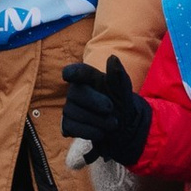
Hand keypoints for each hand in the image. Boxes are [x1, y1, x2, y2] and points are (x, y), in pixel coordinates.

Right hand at [59, 55, 152, 169]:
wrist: (123, 128)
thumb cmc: (121, 103)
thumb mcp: (123, 90)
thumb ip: (118, 75)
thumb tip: (112, 58)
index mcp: (88, 77)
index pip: (76, 72)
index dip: (71, 73)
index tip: (68, 76)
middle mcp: (75, 91)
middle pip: (77, 93)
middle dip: (96, 102)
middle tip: (111, 108)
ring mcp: (69, 108)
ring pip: (75, 113)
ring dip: (98, 121)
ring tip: (111, 124)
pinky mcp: (67, 125)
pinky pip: (73, 128)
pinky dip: (90, 132)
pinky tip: (100, 131)